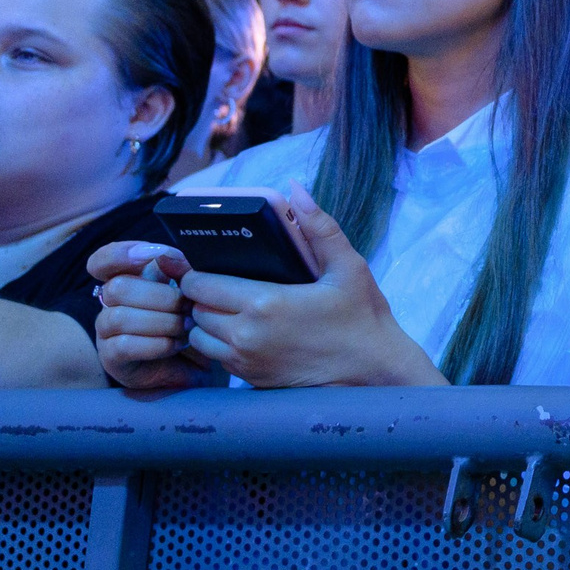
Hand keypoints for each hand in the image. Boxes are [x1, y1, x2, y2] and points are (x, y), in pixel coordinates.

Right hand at [91, 242, 214, 389]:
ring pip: (120, 317)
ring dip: (162, 322)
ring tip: (185, 328)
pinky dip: (156, 343)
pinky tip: (174, 344)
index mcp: (128, 279)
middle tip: (187, 307)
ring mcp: (106, 331)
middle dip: (161, 297)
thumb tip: (168, 254)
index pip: (103, 261)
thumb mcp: (191, 293)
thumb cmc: (190, 322)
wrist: (195, 365)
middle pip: (117, 287)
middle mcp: (110, 303)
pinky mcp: (111, 358)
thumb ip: (181, 270)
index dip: (119, 254)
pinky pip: (124, 345)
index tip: (151, 255)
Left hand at [175, 192, 443, 387]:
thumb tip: (295, 189)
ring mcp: (246, 361)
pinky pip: (216, 358)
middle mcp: (246, 335)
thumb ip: (318, 226)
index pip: (200, 284)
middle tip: (221, 284)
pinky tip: (244, 332)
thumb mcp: (347, 266)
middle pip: (194, 309)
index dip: (198, 273)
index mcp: (264, 303)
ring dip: (206, 322)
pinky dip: (220, 344)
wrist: (375, 372)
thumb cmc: (363, 318)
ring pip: (198, 337)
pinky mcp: (250, 380)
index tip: (210, 266)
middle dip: (201, 296)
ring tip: (228, 309)